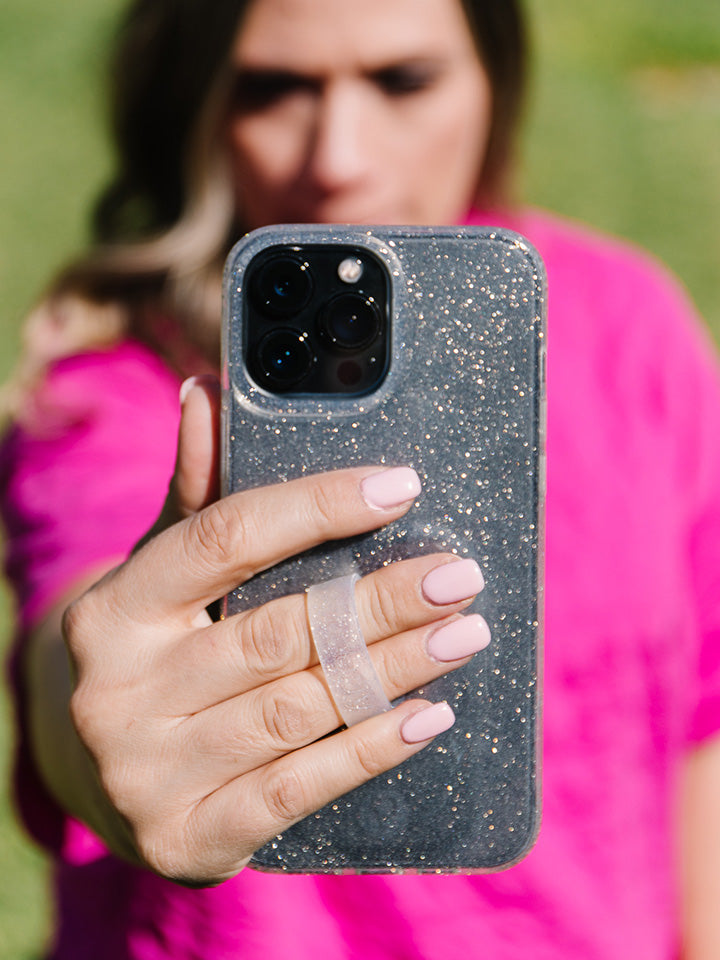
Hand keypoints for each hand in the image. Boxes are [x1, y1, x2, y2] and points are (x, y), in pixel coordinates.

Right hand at [63, 379, 489, 884]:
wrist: (96, 771)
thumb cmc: (151, 649)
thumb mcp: (159, 574)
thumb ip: (196, 494)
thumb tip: (207, 391)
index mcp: (113, 610)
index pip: (224, 541)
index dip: (315, 508)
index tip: (399, 486)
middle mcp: (119, 692)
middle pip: (277, 631)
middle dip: (380, 601)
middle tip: (457, 574)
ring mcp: (148, 773)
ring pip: (299, 709)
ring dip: (394, 669)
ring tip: (464, 633)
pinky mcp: (189, 838)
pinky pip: (298, 789)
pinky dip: (370, 750)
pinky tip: (430, 716)